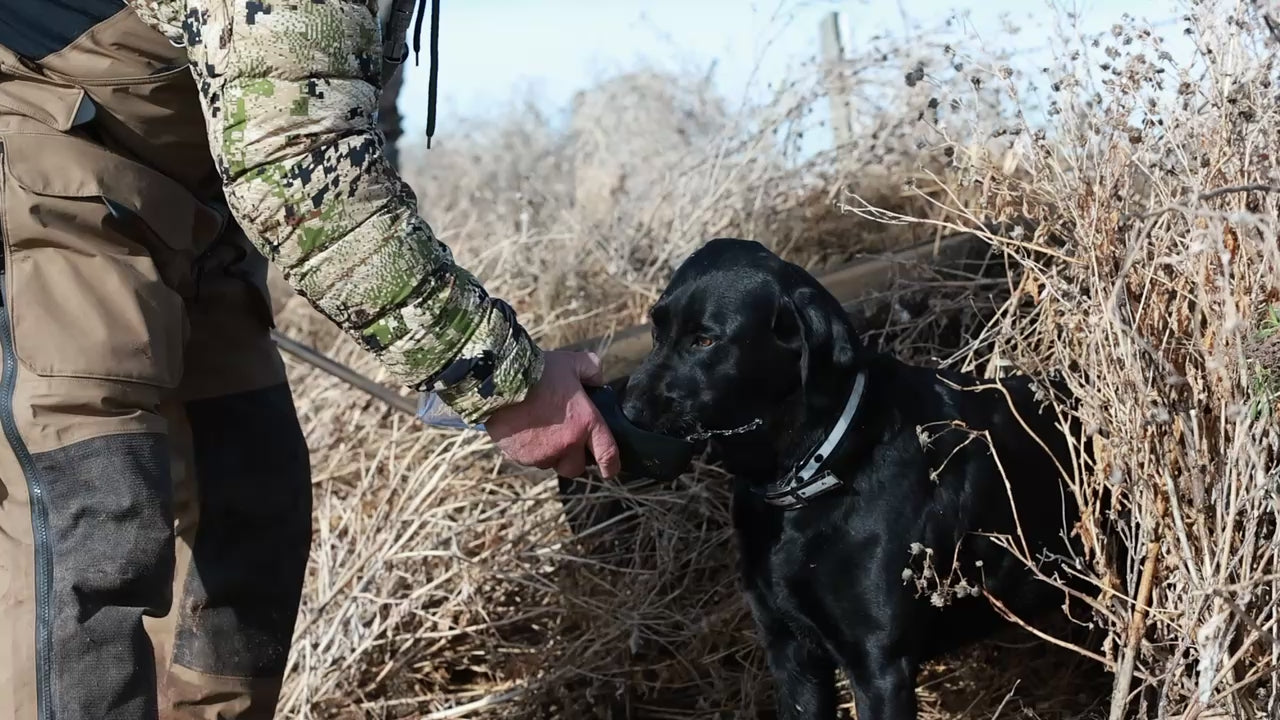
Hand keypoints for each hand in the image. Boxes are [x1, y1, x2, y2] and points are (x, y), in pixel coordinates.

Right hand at [484, 350, 621, 477]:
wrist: (500, 380)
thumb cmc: (539, 371)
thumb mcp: (573, 362)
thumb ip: (592, 370)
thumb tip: (598, 380)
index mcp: (586, 423)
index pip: (607, 455)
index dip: (611, 466)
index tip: (610, 470)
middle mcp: (567, 444)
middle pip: (576, 468)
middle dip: (573, 459)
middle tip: (566, 442)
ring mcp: (543, 453)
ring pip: (550, 463)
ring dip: (549, 453)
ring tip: (540, 430)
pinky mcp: (521, 457)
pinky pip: (529, 460)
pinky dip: (529, 451)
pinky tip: (524, 431)